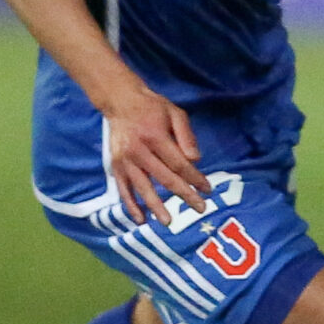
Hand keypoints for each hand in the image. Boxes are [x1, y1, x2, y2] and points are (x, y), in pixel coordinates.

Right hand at [100, 80, 209, 223]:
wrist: (120, 102)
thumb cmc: (153, 108)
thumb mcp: (175, 113)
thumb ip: (186, 136)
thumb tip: (196, 160)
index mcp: (155, 136)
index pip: (179, 163)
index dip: (194, 178)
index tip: (207, 189)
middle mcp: (138, 150)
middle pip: (164, 177)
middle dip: (184, 194)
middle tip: (200, 208)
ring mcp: (125, 160)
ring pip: (142, 187)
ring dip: (155, 206)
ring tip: (168, 222)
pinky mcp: (116, 166)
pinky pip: (123, 189)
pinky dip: (131, 205)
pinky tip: (141, 219)